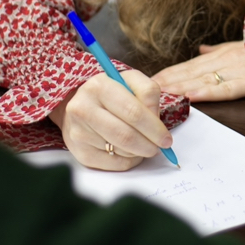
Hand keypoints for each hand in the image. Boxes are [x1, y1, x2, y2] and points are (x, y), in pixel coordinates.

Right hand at [48, 70, 172, 170]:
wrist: (79, 103)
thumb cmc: (111, 92)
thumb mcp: (130, 81)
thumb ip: (148, 92)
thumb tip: (156, 120)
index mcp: (99, 86)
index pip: (133, 112)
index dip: (154, 128)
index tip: (166, 138)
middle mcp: (83, 109)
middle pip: (126, 135)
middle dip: (149, 144)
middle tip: (160, 146)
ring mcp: (79, 132)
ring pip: (121, 151)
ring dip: (139, 151)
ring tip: (143, 143)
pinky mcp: (79, 152)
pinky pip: (113, 164)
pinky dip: (128, 160)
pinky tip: (130, 150)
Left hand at [152, 41, 244, 101]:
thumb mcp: (241, 45)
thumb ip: (219, 50)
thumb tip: (201, 50)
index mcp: (222, 55)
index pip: (189, 65)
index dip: (169, 72)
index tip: (150, 80)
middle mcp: (225, 61)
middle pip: (190, 73)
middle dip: (167, 82)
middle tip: (145, 91)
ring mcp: (236, 70)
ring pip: (202, 80)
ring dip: (180, 87)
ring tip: (161, 95)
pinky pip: (225, 88)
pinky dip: (208, 93)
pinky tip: (192, 97)